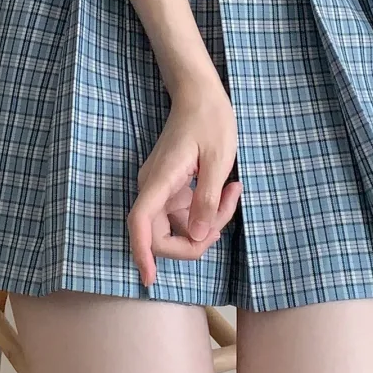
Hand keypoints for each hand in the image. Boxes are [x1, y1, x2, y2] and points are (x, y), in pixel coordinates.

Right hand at [127, 76, 241, 288]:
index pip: (141, 222)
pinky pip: (184, 213)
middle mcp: (153, 188)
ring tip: (231, 192)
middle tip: (226, 211)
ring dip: (207, 223)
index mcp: (160, 180)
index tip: (149, 278)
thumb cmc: (210, 120)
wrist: (199, 94)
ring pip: (178, 225)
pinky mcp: (170, 188)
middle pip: (161, 235)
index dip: (142, 252)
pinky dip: (205, 212)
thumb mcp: (218, 160)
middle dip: (196, 238)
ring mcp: (161, 189)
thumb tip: (196, 237)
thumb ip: (206, 200)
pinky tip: (226, 191)